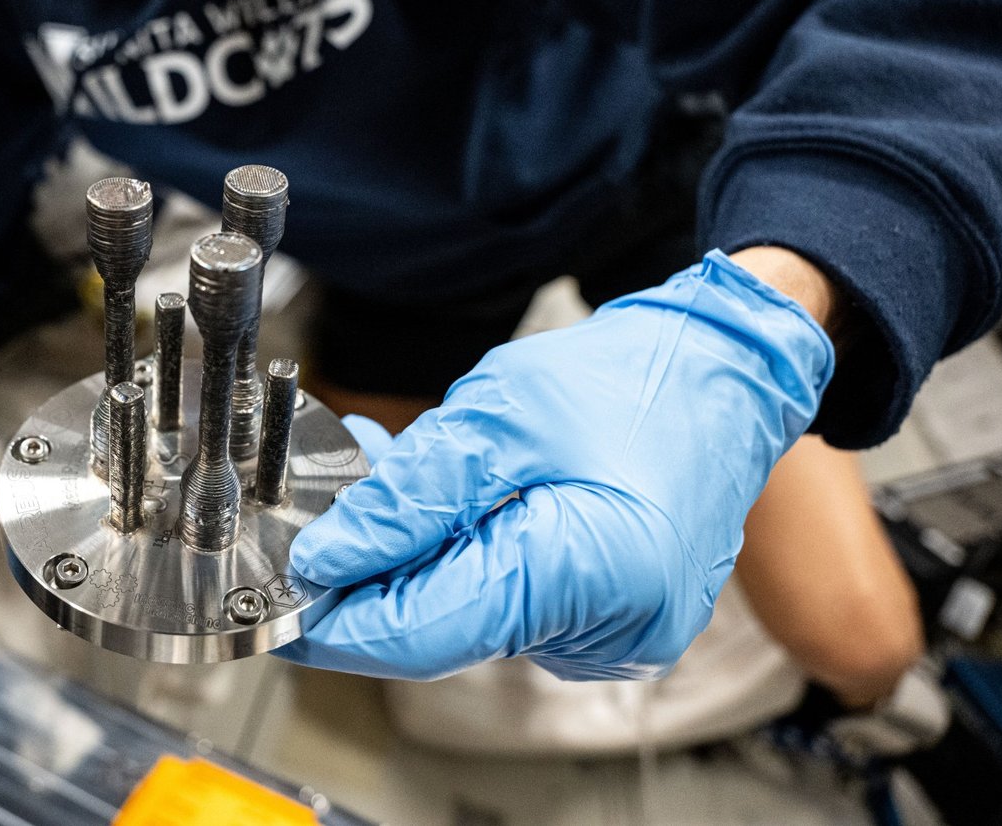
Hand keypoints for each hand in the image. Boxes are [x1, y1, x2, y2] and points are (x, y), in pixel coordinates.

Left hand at [278, 250, 833, 681]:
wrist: (726, 368)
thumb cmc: (633, 378)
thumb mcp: (496, 419)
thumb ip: (407, 500)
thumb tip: (329, 558)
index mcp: (589, 577)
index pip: (422, 632)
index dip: (336, 618)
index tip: (275, 594)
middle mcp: (610, 630)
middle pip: (442, 627)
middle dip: (371, 572)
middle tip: (320, 510)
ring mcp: (615, 633)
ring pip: (469, 611)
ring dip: (416, 553)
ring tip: (390, 473)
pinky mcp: (611, 619)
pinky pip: (508, 598)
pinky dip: (463, 551)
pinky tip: (447, 497)